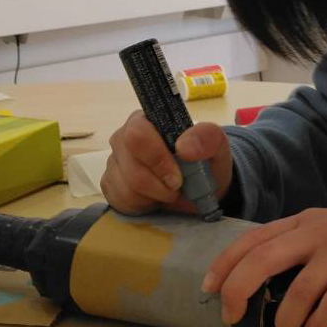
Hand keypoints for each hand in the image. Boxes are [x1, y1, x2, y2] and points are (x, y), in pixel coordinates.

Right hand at [100, 110, 232, 215]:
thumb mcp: (216, 146)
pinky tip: (154, 198)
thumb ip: (206, 137)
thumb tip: (184, 147)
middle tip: (177, 187)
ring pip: (126, 187)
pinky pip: (120, 201)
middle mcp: (123, 138)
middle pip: (130, 166)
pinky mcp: (110, 184)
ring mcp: (114, 162)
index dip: (156, 158)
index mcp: (146, 120)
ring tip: (168, 191)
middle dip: (158, 184)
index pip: (137, 134)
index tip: (177, 177)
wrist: (200, 188)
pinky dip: (143, 205)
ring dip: (154, 196)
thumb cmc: (204, 161)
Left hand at [201, 201, 326, 326]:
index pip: (253, 238)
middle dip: (238, 290)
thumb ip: (304, 246)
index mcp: (306, 220)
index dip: (225, 263)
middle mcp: (319, 229)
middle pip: (263, 258)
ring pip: (300, 287)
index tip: (208, 288)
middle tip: (233, 318)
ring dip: (286, 318)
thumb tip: (268, 283)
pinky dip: (320, 321)